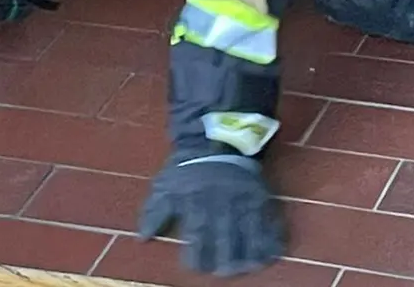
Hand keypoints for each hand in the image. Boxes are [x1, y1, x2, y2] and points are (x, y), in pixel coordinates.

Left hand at [137, 152, 285, 276]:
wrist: (217, 140)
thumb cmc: (188, 168)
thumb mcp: (165, 185)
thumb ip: (153, 212)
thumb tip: (142, 239)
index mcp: (197, 201)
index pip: (197, 234)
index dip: (196, 255)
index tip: (195, 267)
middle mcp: (222, 203)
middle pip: (225, 237)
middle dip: (225, 259)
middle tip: (224, 273)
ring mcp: (244, 200)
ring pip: (250, 232)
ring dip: (250, 253)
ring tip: (249, 267)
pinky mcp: (260, 196)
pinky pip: (269, 220)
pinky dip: (271, 238)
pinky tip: (271, 254)